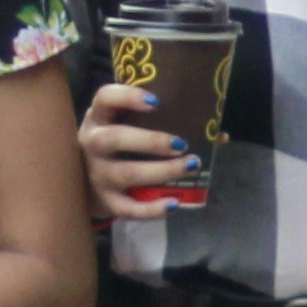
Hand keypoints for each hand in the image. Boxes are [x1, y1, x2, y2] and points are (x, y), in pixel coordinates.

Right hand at [80, 83, 202, 223]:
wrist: (85, 182)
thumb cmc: (119, 146)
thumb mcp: (128, 127)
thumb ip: (167, 123)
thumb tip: (221, 135)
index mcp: (100, 117)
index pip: (105, 98)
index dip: (127, 97)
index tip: (156, 103)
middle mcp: (92, 143)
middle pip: (116, 138)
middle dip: (151, 141)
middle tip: (181, 144)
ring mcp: (96, 174)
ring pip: (126, 173)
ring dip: (161, 171)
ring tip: (191, 166)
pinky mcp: (105, 201)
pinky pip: (127, 208)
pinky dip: (151, 209)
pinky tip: (174, 204)